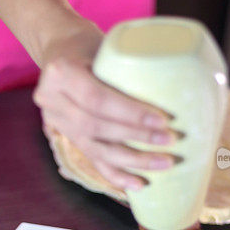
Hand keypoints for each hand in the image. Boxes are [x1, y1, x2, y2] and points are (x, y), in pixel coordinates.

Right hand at [34, 29, 177, 190]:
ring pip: (95, 149)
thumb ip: (128, 66)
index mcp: (60, 72)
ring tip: (163, 163)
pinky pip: (91, 160)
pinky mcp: (64, 136)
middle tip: (169, 141)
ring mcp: (56, 121)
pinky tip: (137, 185)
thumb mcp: (105, 45)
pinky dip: (115, 175)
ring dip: (132, 160)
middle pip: (96, 126)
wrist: (59, 45)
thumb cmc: (90, 44)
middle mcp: (52, 100)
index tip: (163, 119)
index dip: (130, 112)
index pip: (96, 98)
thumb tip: (177, 84)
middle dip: (136, 138)